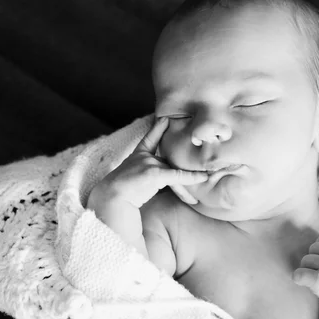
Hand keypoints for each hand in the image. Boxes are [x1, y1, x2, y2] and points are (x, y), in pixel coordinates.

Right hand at [88, 117, 207, 208]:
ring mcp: (149, 164)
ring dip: (191, 178)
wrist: (109, 199)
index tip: (165, 119)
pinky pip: (178, 176)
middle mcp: (144, 157)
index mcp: (136, 156)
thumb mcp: (132, 180)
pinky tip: (204, 178)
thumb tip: (161, 184)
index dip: (157, 129)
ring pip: (175, 172)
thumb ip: (147, 178)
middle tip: (203, 162)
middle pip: (170, 162)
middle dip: (186, 166)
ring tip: (209, 175)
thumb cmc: (118, 194)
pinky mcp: (154, 174)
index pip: (149, 140)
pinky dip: (192, 177)